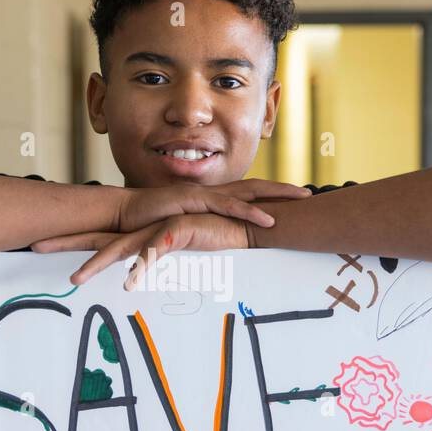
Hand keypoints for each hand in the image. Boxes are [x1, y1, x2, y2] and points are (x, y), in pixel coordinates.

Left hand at [32, 213, 251, 287]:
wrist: (247, 218)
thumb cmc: (216, 235)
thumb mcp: (184, 250)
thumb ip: (163, 257)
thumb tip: (143, 271)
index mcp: (142, 235)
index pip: (100, 239)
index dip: (71, 241)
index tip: (44, 245)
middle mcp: (145, 230)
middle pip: (98, 238)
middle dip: (66, 243)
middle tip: (35, 248)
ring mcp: (159, 229)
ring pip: (120, 248)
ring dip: (97, 264)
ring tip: (74, 281)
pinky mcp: (179, 231)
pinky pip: (155, 252)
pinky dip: (142, 266)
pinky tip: (128, 281)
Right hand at [115, 180, 309, 234]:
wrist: (122, 215)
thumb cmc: (148, 223)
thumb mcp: (181, 228)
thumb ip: (199, 231)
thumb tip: (215, 243)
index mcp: (209, 198)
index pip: (246, 194)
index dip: (271, 195)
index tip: (294, 199)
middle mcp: (209, 192)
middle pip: (254, 187)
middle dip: (283, 190)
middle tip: (309, 194)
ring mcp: (202, 195)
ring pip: (246, 193)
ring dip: (275, 197)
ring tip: (300, 200)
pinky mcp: (192, 202)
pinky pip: (225, 206)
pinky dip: (248, 212)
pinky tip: (267, 220)